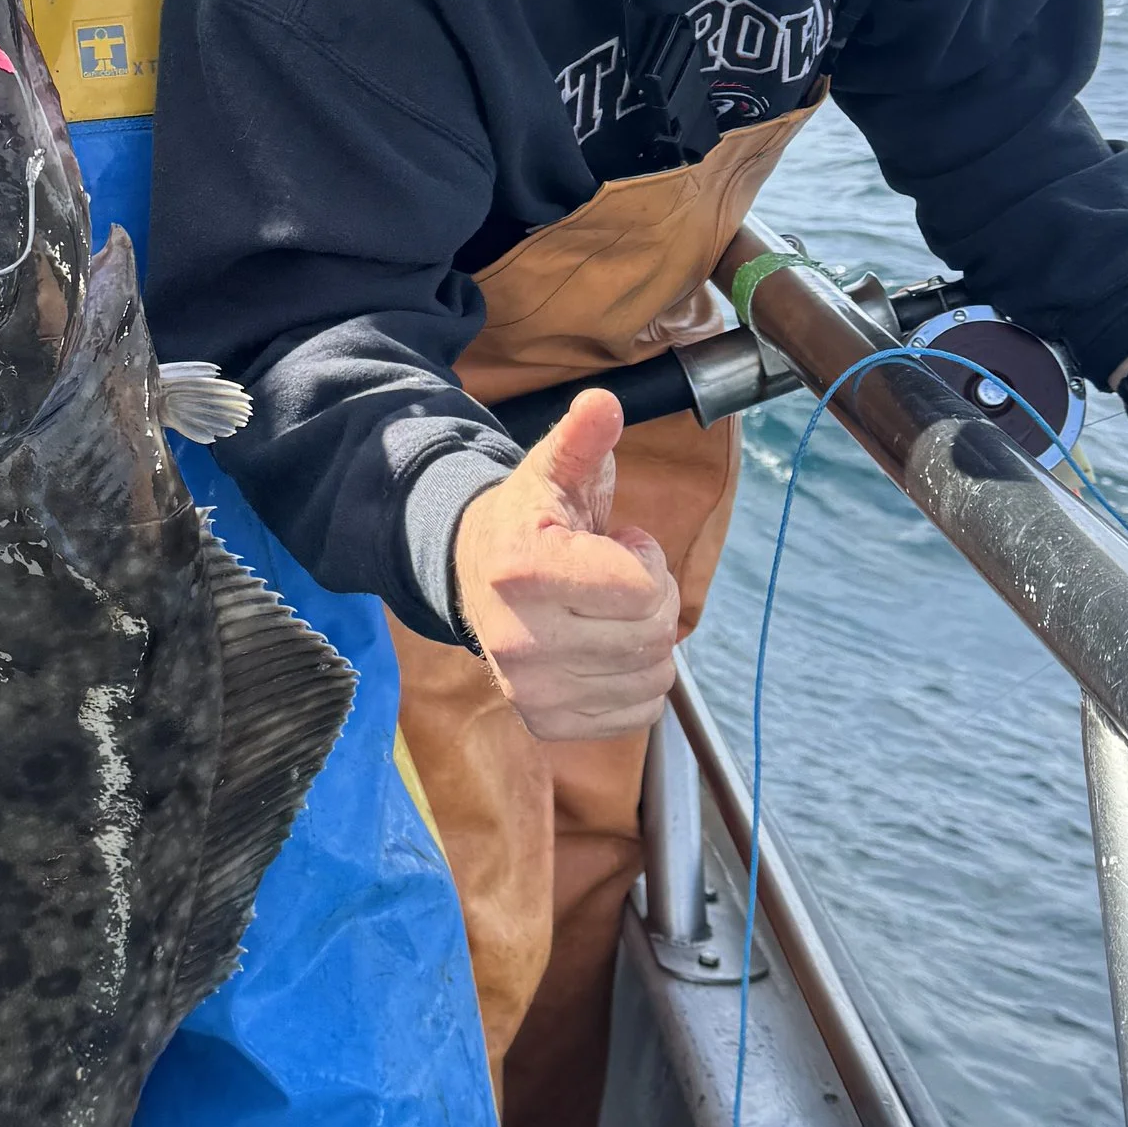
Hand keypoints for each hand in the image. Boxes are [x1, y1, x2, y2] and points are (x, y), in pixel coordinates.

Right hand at [451, 391, 679, 740]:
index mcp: (523, 570)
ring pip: (654, 678)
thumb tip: (603, 403)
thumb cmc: (529, 520)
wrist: (473, 576)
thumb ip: (582, 438)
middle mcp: (520, 640)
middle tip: (617, 577)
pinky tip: (604, 650)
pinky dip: (637, 683)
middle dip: (654, 599)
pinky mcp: (545, 723)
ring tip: (606, 612)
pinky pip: (639, 714)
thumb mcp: (553, 471)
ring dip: (648, 642)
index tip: (617, 542)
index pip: (642, 590)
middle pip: (655, 635)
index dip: (645, 559)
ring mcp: (531, 690)